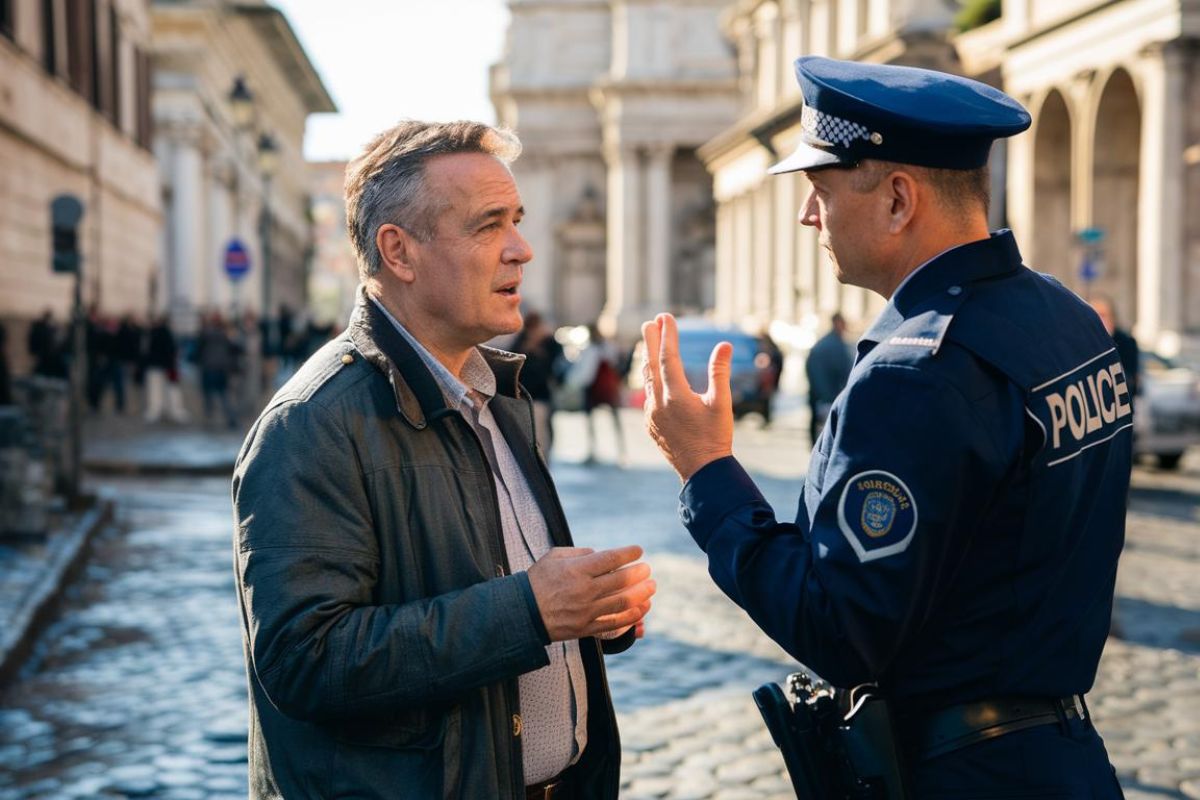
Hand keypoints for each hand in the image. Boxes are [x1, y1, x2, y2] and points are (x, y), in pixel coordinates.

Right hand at [527, 546, 654, 641]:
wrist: (523, 614)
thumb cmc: (538, 581)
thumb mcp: (554, 557)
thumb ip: (579, 553)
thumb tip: (601, 554)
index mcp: (576, 570)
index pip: (610, 559)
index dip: (628, 554)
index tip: (639, 550)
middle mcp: (584, 591)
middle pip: (621, 581)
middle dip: (639, 573)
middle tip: (648, 569)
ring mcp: (587, 611)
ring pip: (623, 602)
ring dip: (642, 593)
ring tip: (652, 586)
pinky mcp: (587, 628)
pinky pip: (616, 623)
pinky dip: (633, 615)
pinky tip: (643, 607)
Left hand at [641, 313, 733, 480]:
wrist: (702, 471)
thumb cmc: (715, 437)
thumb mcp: (722, 403)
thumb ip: (720, 373)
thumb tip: (724, 345)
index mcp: (676, 396)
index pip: (668, 358)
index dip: (667, 336)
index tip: (666, 318)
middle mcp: (658, 403)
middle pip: (651, 365)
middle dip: (650, 341)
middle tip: (650, 322)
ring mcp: (651, 415)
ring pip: (646, 380)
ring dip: (647, 359)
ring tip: (647, 342)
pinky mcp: (650, 425)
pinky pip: (647, 397)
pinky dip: (649, 380)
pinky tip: (651, 375)